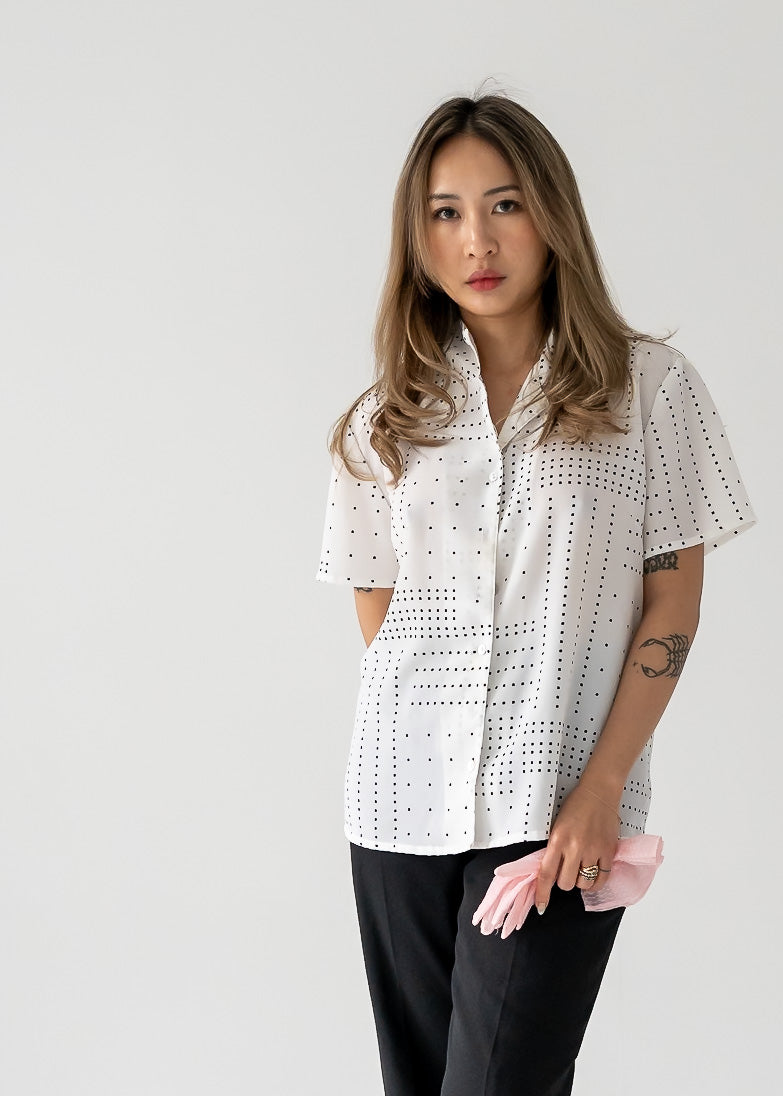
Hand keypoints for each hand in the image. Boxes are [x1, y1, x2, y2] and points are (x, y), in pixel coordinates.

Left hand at [534, 783, 619, 913]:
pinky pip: (602, 879)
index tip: (541, 906)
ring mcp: (593, 850)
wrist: (598, 793)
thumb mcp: (556, 826)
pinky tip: (594, 873)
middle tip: (567, 870)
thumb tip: (549, 873)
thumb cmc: (575, 807)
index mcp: (557, 839)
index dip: (542, 893)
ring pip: (584, 884)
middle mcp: (574, 847)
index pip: (547, 873)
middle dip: (565, 881)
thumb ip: (554, 849)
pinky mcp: (608, 851)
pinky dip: (596, 882)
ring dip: (581, 881)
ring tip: (582, 867)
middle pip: (566, 884)